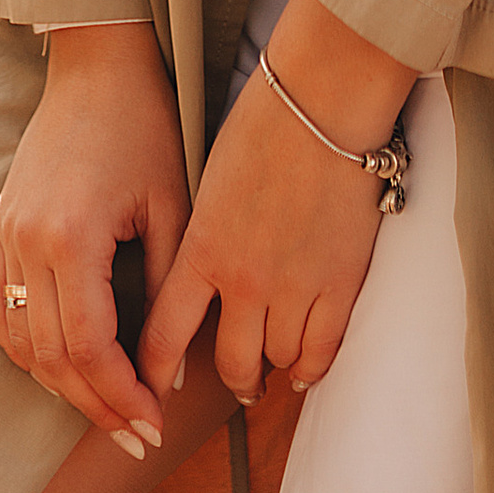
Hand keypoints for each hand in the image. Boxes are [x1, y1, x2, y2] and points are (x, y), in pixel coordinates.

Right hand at [0, 23, 187, 451]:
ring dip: (61, 385)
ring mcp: (3, 235)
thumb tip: (168, 374)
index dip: (121, 396)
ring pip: (19, 342)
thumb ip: (167, 293)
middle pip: (50, 357)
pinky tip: (62, 365)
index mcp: (70, 236)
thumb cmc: (146, 128)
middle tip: (137, 435)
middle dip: (95, 406)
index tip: (154, 424)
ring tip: (106, 409)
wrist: (97, 68)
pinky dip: (26, 348)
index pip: (88, 347)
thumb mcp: (174, 208)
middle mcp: (25, 241)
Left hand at [138, 0, 414, 407]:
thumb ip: (201, 243)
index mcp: (202, 249)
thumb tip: (196, 286)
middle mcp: (244, 278)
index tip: (152, 392)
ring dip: (275, 366)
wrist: (322, 100)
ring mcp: (295, 285)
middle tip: (238, 378)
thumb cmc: (261, 127)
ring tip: (275, 362)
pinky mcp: (341, 282)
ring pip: (278, 361)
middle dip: (233, 378)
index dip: (153, 376)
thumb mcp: (208, 186)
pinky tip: (306, 365)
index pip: (164, 336)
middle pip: (231, 362)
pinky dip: (312, 366)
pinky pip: (324, 351)